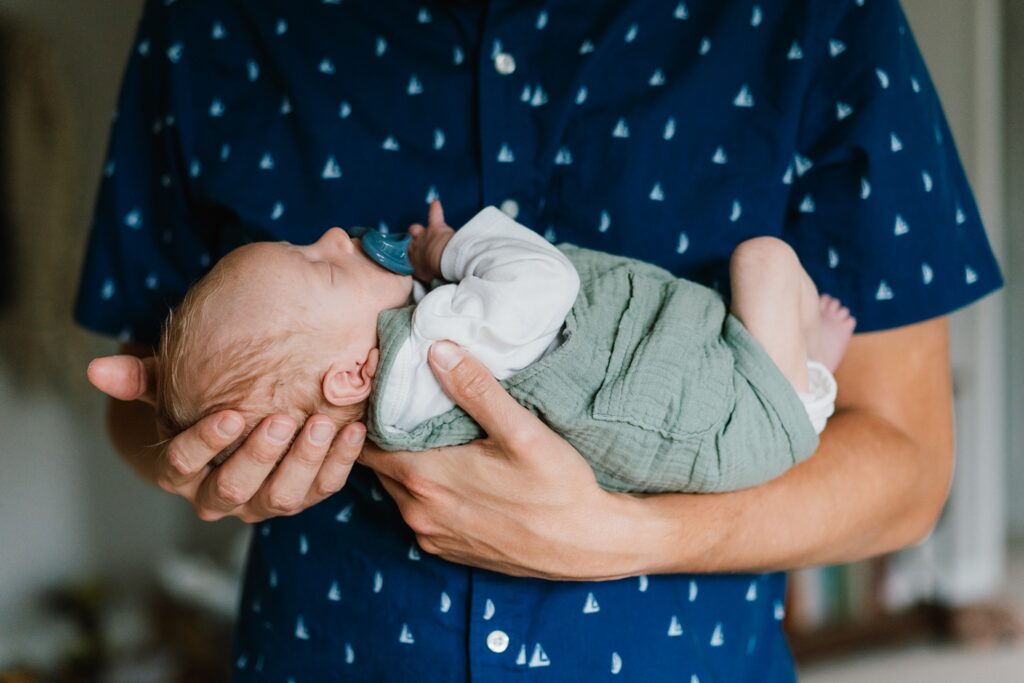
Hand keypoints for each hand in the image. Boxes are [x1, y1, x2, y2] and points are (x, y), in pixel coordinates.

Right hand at [88, 352, 365, 522]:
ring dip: (303, 462)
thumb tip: (99, 369)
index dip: (206, 444)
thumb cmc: (203, 398)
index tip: (231, 414)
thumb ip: (143, 378)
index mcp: (183, 473)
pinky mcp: (305, 495)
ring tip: (320, 422)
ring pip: (282, 497)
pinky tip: (352, 427)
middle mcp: (222, 497)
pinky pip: (325, 488)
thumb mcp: (173, 387)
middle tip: (281, 419)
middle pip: (236, 489)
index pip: (182, 465)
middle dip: (260, 455)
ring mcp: (265, 501)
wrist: (243, 421)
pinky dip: (340, 461)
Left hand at [359, 341, 650, 578]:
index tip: (381, 390)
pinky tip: (452, 472)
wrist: (590, 545)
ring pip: (399, 491)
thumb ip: (476, 389)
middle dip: (384, 436)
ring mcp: (433, 536)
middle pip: (380, 466)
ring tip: (428, 434)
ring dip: (405, 465)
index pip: (367, 442)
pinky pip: (420, 514)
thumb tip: (436, 349)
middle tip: (403, 404)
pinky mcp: (450, 552)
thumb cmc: (559, 488)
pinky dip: (425, 492)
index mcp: (425, 478)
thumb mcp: (523, 431)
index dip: (369, 415)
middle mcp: (418, 512)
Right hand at [407, 199, 453, 282]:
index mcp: (411, 259)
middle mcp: (413, 246)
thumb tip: (423, 276)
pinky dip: (435, 209)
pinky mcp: (436, 227)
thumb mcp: (425, 277)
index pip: (403, 255)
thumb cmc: (436, 272)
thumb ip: (421, 273)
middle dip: (408, 242)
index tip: (406, 258)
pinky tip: (435, 202)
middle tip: (412, 245)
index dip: (405, 256)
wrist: (445, 261)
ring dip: (416, 230)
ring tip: (417, 230)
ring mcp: (424, 235)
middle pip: (406, 241)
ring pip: (414, 229)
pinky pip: (434, 214)